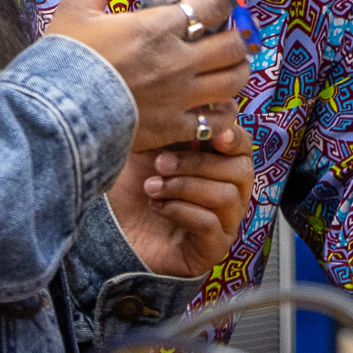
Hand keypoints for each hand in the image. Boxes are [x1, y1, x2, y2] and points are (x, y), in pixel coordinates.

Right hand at [40, 0, 258, 150]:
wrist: (52, 113)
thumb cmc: (65, 57)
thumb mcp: (79, 4)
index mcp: (158, 27)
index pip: (214, 4)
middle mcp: (177, 61)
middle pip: (233, 45)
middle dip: (238, 36)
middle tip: (233, 33)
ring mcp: (179, 97)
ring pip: (233, 82)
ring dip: (236, 71)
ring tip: (229, 67)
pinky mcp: (173, 128)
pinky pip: (216, 122)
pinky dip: (222, 114)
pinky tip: (215, 107)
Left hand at [109, 117, 256, 278]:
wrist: (108, 233)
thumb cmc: (131, 189)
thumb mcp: (151, 148)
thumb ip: (176, 128)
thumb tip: (198, 102)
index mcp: (220, 166)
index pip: (244, 147)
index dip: (234, 138)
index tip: (216, 135)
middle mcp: (230, 195)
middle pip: (241, 170)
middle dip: (198, 164)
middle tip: (161, 164)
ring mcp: (224, 224)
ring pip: (227, 196)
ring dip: (185, 187)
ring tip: (151, 187)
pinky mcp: (212, 249)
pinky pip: (210, 224)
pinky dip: (181, 210)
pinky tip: (157, 207)